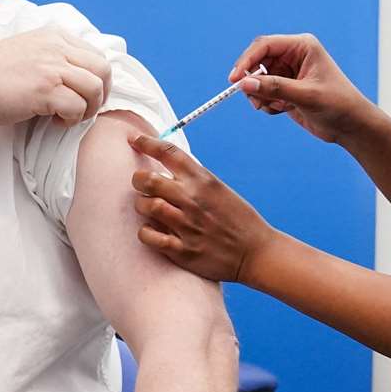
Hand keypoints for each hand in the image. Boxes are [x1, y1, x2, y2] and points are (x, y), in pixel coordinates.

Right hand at [0, 28, 112, 125]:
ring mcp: (52, 67)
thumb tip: (81, 78)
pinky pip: (77, 107)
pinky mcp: (45, 89)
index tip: (86, 95)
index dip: (98, 80)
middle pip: (103, 70)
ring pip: (95, 88)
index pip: (96, 55)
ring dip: (88, 108)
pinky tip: (54, 120)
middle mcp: (57, 47)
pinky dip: (71, 119)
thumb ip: (55, 56)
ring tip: (69, 115)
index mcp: (55, 36)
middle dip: (101, 94)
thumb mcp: (30, 50)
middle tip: (85, 108)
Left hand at [129, 135, 276, 283]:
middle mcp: (192, 200)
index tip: (134, 139)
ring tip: (147, 209)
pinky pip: (148, 236)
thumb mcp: (219, 190)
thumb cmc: (238, 220)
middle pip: (148, 179)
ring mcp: (186, 225)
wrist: (256, 252)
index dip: (146, 142)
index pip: (168, 152)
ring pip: (145, 206)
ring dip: (141, 206)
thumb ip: (193, 180)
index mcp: (203, 180)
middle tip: (140, 184)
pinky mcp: (183, 250)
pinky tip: (152, 231)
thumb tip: (165, 171)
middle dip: (138, 180)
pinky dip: (145, 232)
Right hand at [229, 33, 374, 143]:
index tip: (234, 79)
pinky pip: (263, 93)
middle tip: (255, 101)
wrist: (350, 126)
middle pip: (257, 62)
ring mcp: (288, 73)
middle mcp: (293, 56)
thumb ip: (274, 88)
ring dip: (261, 96)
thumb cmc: (337, 104)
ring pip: (257, 80)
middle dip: (253, 83)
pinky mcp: (285, 89)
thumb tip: (244, 84)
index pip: (265, 46)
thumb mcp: (305, 95)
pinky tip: (283, 111)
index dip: (246, 60)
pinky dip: (267, 104)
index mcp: (301, 46)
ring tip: (276, 108)